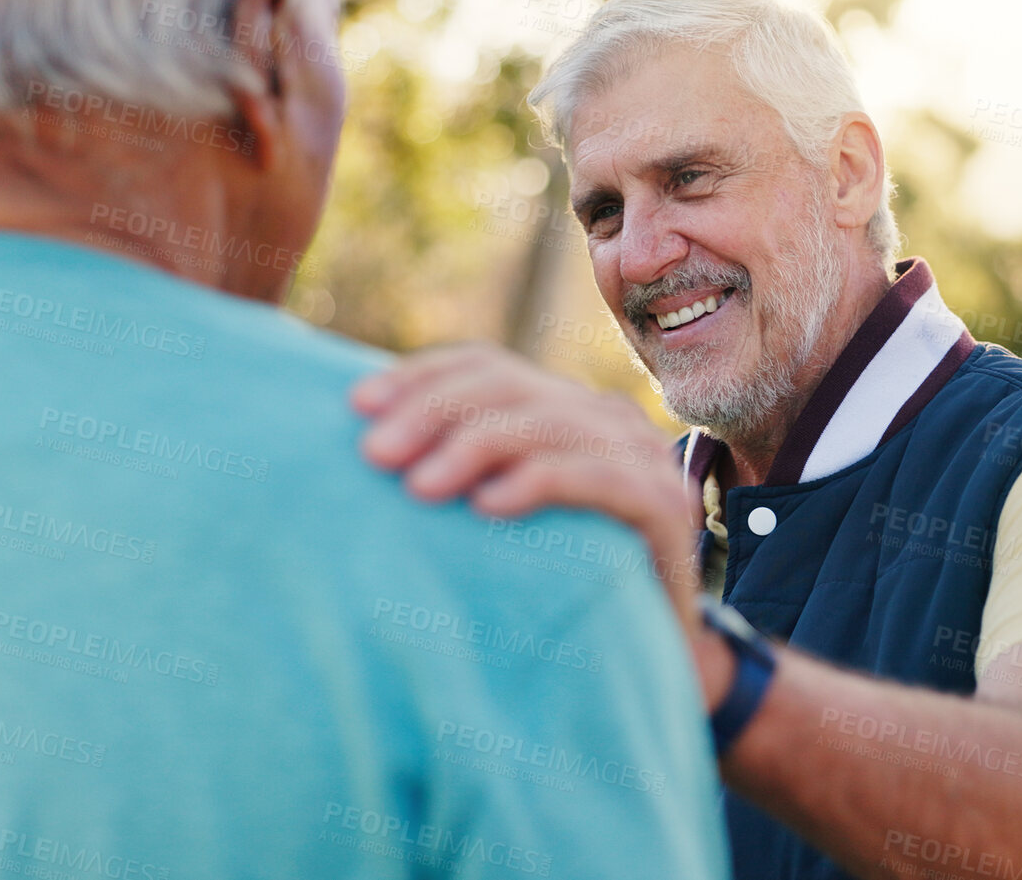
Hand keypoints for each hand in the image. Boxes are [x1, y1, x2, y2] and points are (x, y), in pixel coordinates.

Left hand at [351, 341, 703, 638]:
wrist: (644, 656)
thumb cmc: (555, 584)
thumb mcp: (499, 513)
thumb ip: (460, 470)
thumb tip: (365, 443)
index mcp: (565, 406)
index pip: (487, 365)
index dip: (420, 376)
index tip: (356, 405)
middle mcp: (606, 418)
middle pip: (510, 386)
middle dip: (434, 412)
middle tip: (375, 455)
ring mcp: (642, 457)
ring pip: (549, 423)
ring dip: (475, 447)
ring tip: (419, 488)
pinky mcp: (665, 505)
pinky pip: (598, 477)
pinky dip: (539, 482)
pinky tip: (488, 507)